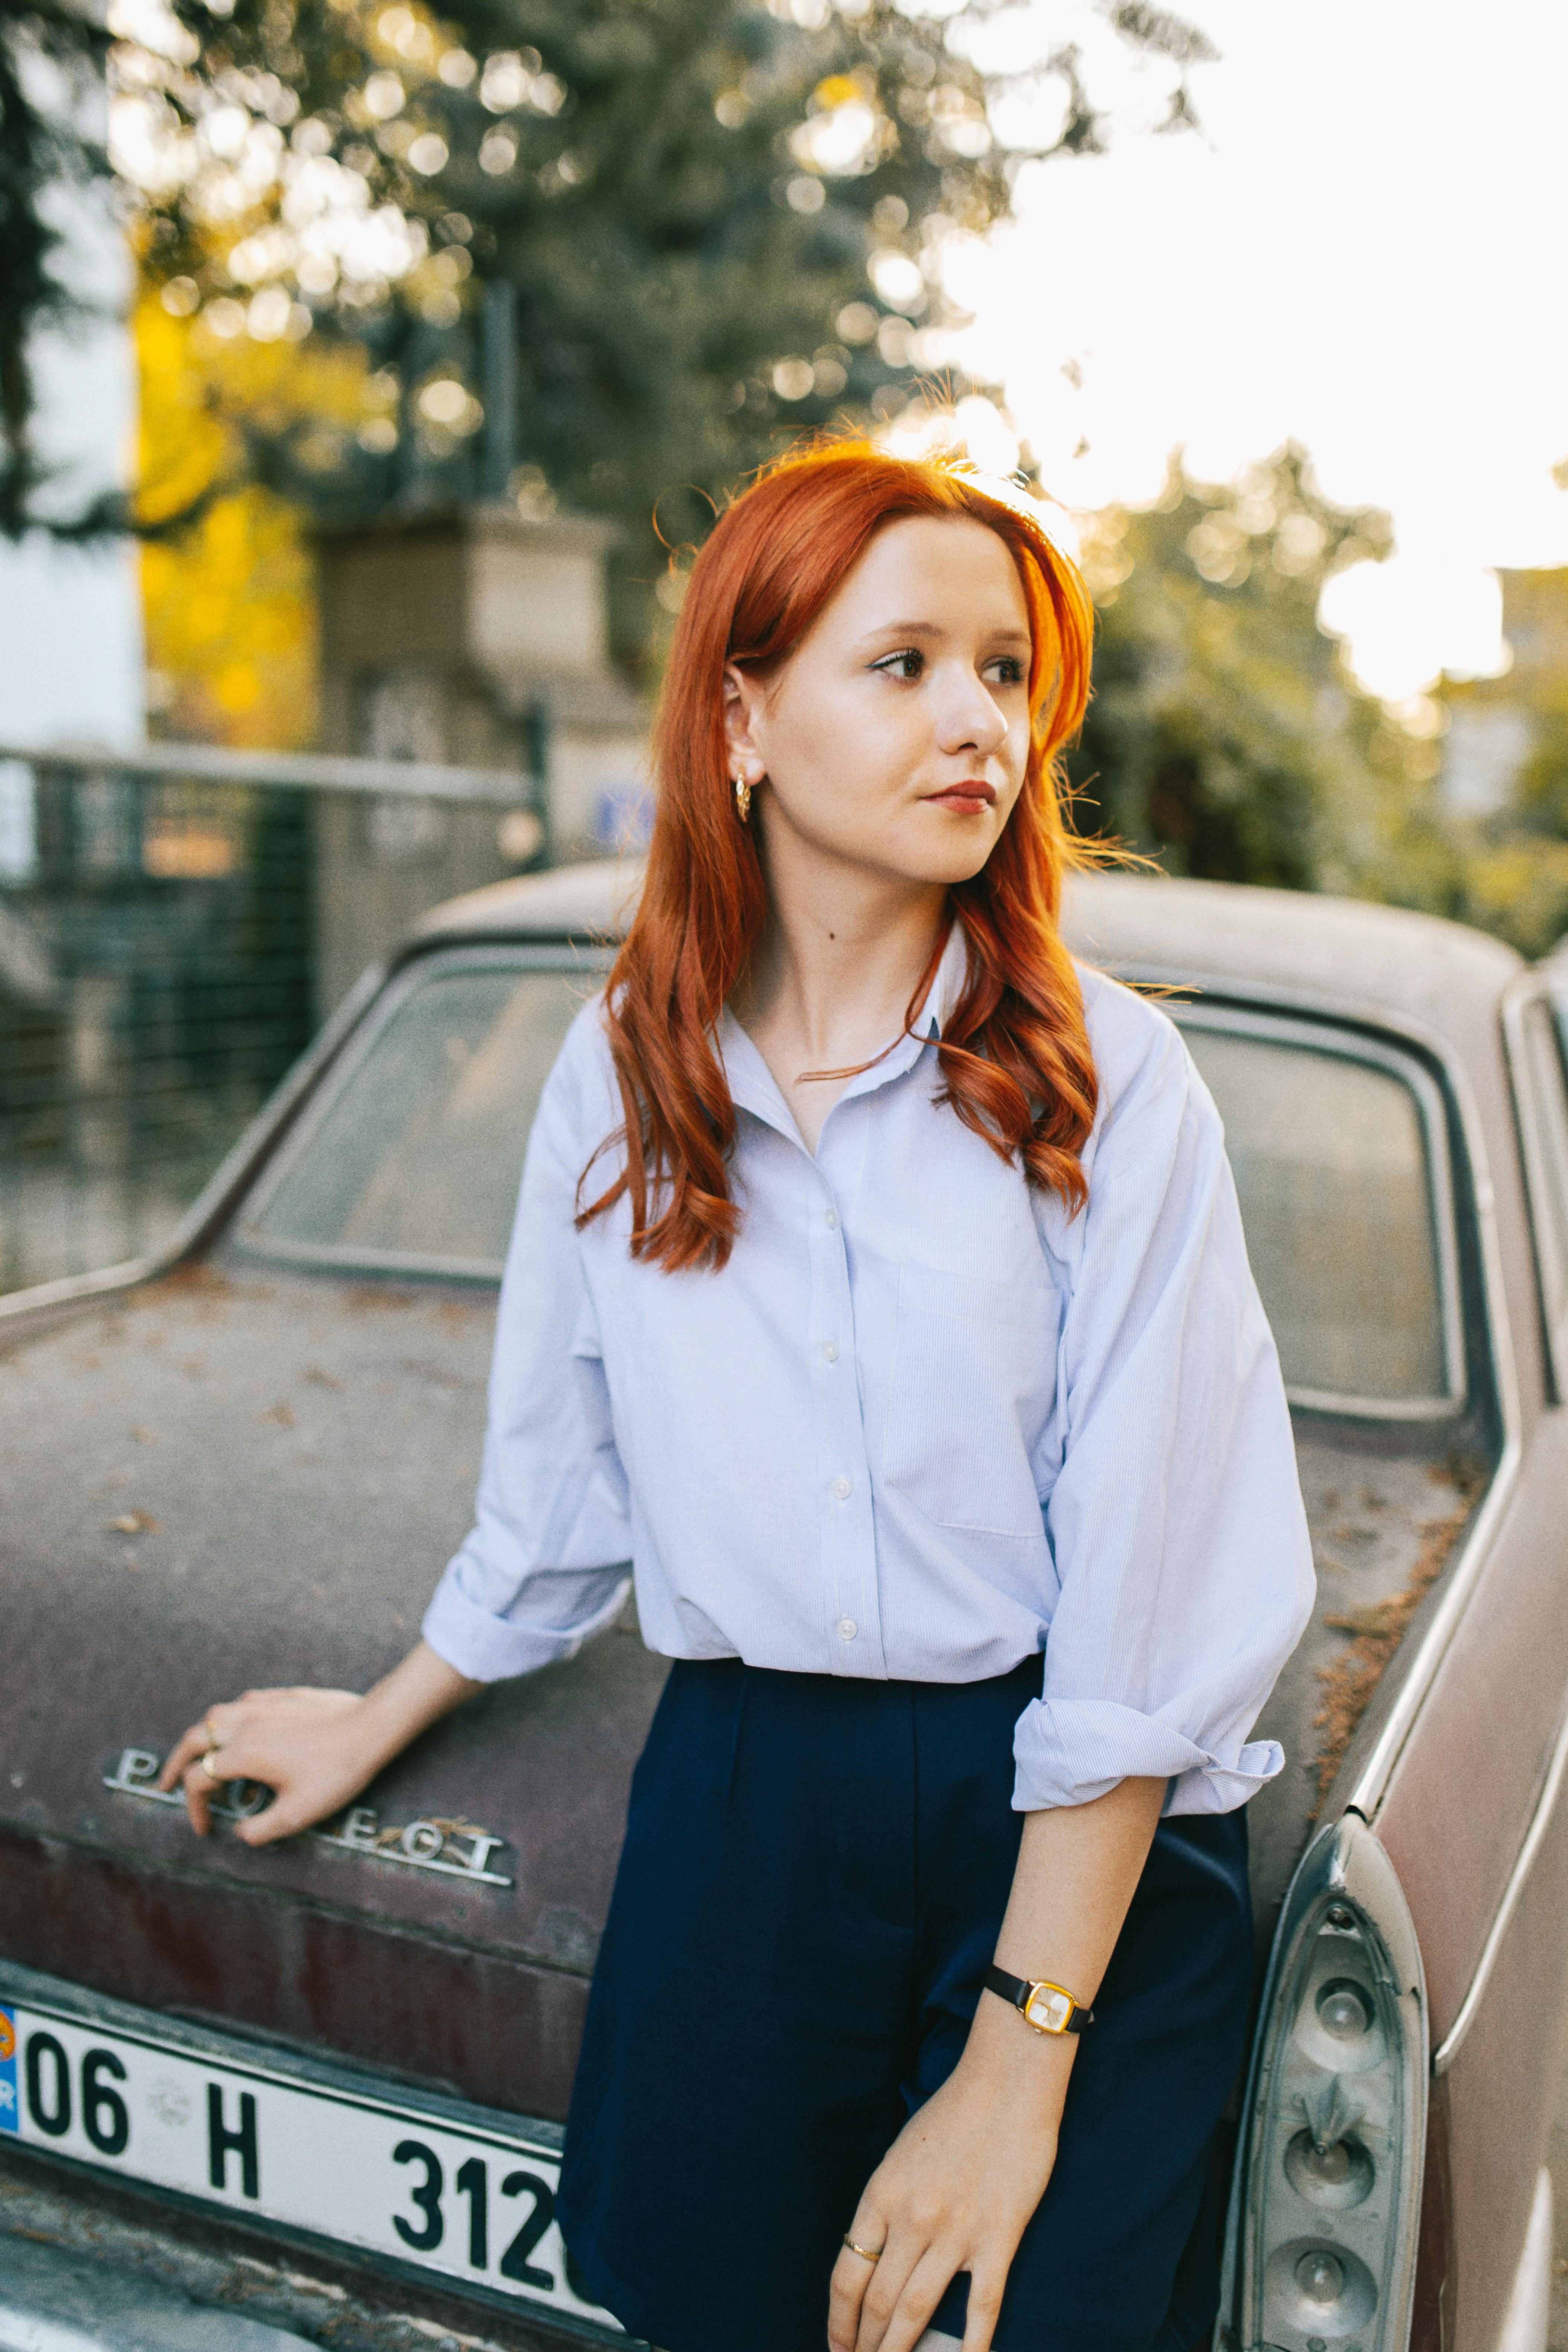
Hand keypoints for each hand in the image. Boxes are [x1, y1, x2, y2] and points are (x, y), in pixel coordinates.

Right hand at [159, 1687, 380, 1846]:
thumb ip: (260, 1829)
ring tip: (199, 1754)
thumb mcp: (297, 1814)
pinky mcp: (284, 1696)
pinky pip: (244, 1703)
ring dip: (200, 1736)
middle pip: (194, 1740)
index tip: (204, 1828)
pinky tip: (240, 1729)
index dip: (194, 1808)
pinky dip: (230, 1718)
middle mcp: (245, 1724)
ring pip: (216, 1715)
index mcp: (243, 1754)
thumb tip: (240, 1832)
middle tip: (166, 1783)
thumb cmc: (336, 1772)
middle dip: (175, 1764)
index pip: (199, 1781)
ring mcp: (264, 1705)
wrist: (372, 1727)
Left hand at [827, 2004, 1070, 2351]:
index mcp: (881, 2195)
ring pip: (917, 2311)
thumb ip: (889, 2206)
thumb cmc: (953, 2113)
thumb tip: (879, 2259)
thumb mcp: (902, 2154)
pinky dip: (970, 2345)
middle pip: (878, 2303)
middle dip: (866, 2346)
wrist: (1008, 2083)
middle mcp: (912, 2219)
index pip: (847, 2276)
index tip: (836, 2346)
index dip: (838, 2321)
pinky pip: (981, 2306)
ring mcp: (956, 2232)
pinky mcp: (999, 2237)